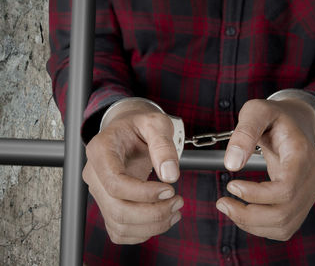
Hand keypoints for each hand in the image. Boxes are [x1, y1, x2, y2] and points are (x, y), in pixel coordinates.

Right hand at [83, 101, 183, 244]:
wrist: (129, 131)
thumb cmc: (140, 126)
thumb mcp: (155, 123)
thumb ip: (163, 145)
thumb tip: (170, 175)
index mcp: (100, 151)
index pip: (115, 183)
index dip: (144, 193)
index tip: (169, 189)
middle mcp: (94, 174)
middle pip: (117, 209)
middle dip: (153, 213)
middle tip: (178, 202)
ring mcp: (100, 192)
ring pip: (119, 224)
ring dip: (152, 225)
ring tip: (175, 210)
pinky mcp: (108, 205)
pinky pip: (120, 230)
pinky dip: (143, 232)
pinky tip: (163, 218)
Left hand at [216, 98, 314, 240]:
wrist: (295, 123)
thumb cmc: (275, 118)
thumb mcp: (256, 112)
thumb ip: (244, 133)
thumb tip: (232, 164)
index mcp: (301, 155)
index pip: (286, 189)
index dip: (257, 195)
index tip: (231, 186)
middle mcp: (311, 178)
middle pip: (283, 213)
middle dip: (247, 215)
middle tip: (222, 203)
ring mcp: (309, 193)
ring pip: (283, 226)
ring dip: (250, 223)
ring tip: (228, 207)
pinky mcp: (301, 203)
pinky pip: (283, 227)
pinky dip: (259, 226)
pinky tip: (243, 212)